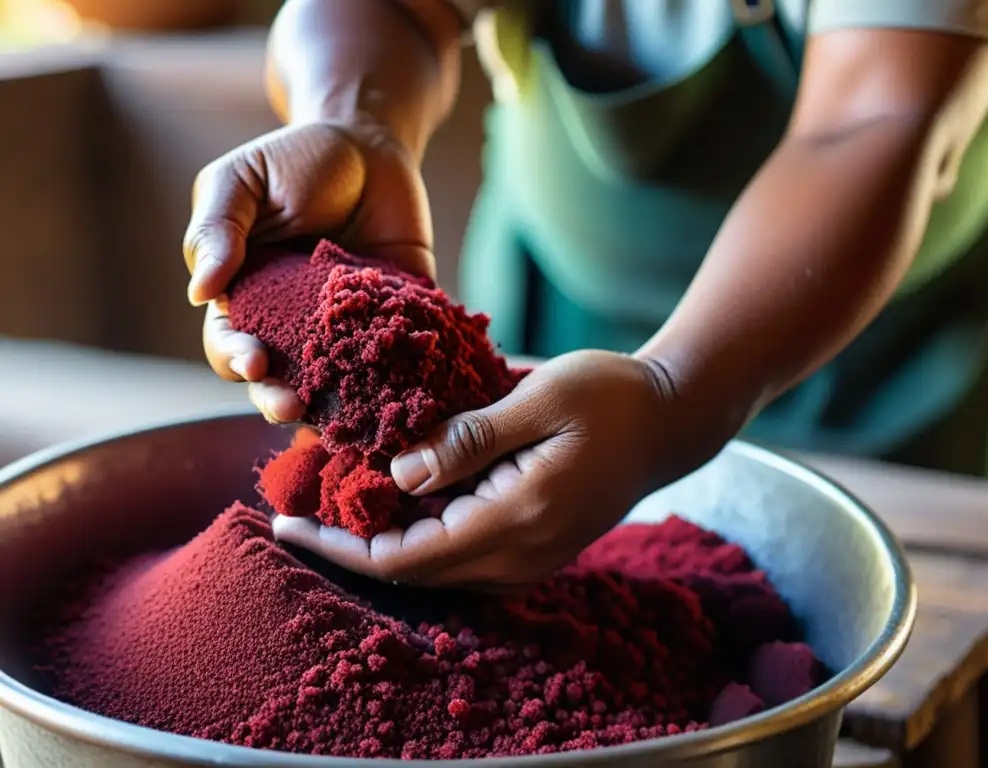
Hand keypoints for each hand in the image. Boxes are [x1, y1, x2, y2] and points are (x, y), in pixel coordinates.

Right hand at [182, 120, 434, 422]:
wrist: (371, 145)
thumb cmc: (296, 160)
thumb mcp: (242, 180)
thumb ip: (216, 229)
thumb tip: (198, 292)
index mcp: (245, 299)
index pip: (230, 344)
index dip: (236, 359)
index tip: (253, 362)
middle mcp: (292, 327)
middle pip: (278, 380)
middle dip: (279, 398)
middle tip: (294, 406)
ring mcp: (345, 332)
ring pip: (333, 385)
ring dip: (333, 407)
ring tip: (340, 420)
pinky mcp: (393, 327)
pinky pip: (392, 364)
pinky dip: (394, 385)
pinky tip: (398, 400)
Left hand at [273, 350, 720, 589]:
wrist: (671, 420)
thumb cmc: (610, 397)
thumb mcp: (538, 400)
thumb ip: (468, 440)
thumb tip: (397, 474)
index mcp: (515, 518)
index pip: (404, 558)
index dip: (338, 547)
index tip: (287, 524)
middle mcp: (518, 554)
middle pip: (412, 572)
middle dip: (349, 545)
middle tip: (298, 505)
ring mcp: (528, 558)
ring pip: (434, 567)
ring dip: (381, 539)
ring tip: (335, 498)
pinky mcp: (532, 545)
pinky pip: (460, 553)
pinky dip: (417, 531)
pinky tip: (396, 495)